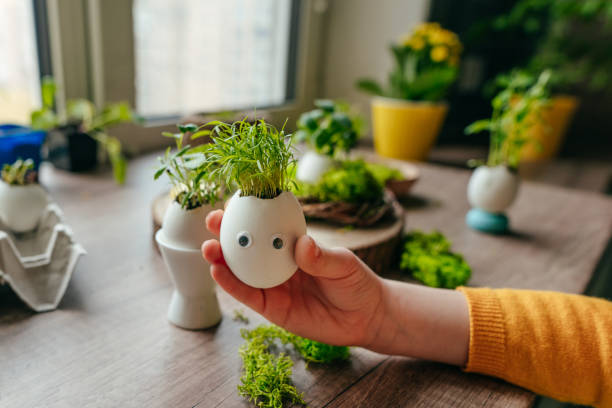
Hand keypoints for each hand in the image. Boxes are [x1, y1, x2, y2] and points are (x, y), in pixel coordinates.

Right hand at [202, 209, 468, 364]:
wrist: (367, 317)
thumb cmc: (357, 282)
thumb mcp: (343, 264)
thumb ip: (321, 256)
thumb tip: (303, 244)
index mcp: (293, 245)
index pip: (267, 227)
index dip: (248, 215)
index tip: (233, 202)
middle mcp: (278, 264)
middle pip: (247, 248)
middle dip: (226, 234)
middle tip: (212, 222)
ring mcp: (274, 286)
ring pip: (241, 272)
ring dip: (222, 260)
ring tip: (209, 248)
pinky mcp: (272, 309)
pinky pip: (248, 296)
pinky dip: (232, 285)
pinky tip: (218, 273)